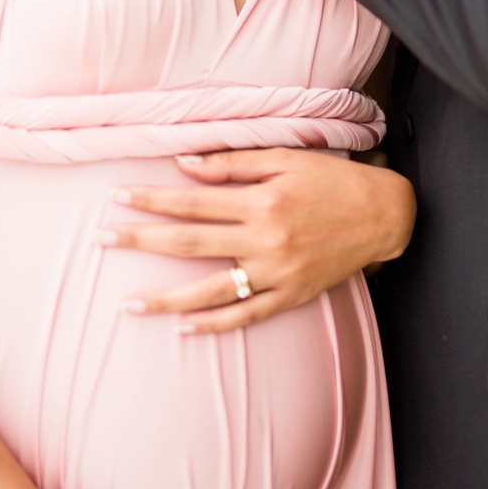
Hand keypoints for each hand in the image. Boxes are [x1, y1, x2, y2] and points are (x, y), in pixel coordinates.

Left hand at [99, 148, 414, 332]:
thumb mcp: (284, 159)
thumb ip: (232, 163)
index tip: (116, 198)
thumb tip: (184, 164)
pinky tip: (184, 329)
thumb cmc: (332, 180)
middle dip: (141, 240)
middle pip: (190, 242)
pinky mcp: (293, 296)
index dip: (151, 199)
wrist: (385, 216)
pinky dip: (215, 324)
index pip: (191, 201)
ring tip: (129, 305)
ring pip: (211, 290)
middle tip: (101, 240)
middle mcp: (265, 240)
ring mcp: (278, 273)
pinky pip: (247, 315)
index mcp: (260, 201)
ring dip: (167, 299)